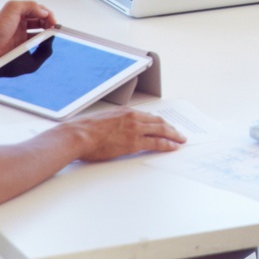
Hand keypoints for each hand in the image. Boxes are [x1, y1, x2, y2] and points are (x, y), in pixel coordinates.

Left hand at [0, 0, 55, 58]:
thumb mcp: (12, 7)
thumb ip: (30, 5)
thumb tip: (44, 12)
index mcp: (19, 12)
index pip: (39, 10)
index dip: (47, 14)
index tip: (52, 20)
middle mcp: (21, 22)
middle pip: (41, 20)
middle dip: (49, 22)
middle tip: (53, 27)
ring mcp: (22, 33)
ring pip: (40, 30)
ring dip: (46, 31)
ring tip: (49, 34)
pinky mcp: (22, 44)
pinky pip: (35, 42)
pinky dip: (42, 41)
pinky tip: (43, 41)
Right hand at [63, 107, 184, 161]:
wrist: (78, 135)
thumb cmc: (84, 130)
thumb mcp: (103, 119)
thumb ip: (115, 122)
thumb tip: (118, 128)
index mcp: (126, 111)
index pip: (149, 116)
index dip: (160, 122)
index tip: (166, 126)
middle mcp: (133, 118)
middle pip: (159, 122)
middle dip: (171, 128)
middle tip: (179, 133)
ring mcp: (135, 129)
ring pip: (161, 130)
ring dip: (173, 135)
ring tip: (180, 140)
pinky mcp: (134, 142)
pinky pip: (156, 143)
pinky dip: (167, 144)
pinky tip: (173, 146)